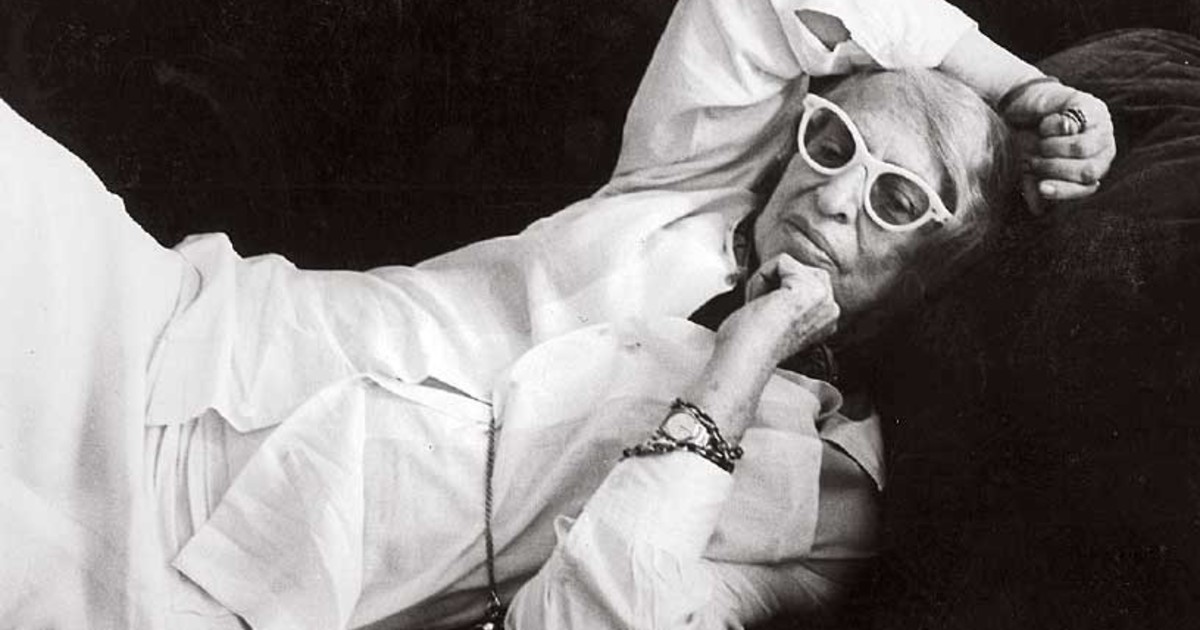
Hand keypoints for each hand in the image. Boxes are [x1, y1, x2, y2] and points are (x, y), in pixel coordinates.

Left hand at [716, 254, 839, 366]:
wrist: (746, 356)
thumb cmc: (752, 345)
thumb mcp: (781, 320)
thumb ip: (788, 301)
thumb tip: (776, 284)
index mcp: (827, 320)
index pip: (804, 283)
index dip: (778, 292)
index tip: (768, 315)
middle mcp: (831, 308)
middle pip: (799, 270)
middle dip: (774, 284)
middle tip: (762, 310)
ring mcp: (822, 296)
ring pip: (788, 265)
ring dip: (765, 282)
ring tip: (761, 308)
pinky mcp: (807, 284)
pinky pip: (780, 261)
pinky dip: (761, 278)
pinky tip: (760, 303)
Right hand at [1001, 80, 1114, 212]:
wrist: (1020, 105)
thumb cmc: (1029, 137)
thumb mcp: (1030, 167)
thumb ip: (1036, 186)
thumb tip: (1038, 211)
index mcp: (1094, 165)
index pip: (1087, 187)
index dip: (1064, 190)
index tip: (1041, 187)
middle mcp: (1104, 147)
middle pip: (1088, 170)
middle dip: (1055, 168)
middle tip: (1034, 161)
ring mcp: (1101, 124)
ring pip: (1080, 149)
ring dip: (1051, 148)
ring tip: (1039, 142)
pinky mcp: (1089, 105)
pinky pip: (1070, 125)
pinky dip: (1050, 127)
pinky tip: (1045, 123)